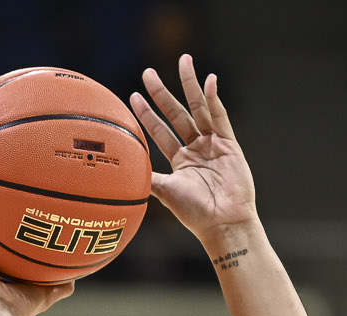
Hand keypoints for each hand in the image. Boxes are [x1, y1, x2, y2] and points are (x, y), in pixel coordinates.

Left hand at [130, 55, 255, 245]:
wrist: (223, 224)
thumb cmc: (195, 214)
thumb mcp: (165, 192)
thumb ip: (146, 178)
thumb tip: (116, 172)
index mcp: (181, 160)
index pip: (160, 131)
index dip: (147, 114)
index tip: (132, 96)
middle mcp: (196, 149)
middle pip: (177, 113)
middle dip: (163, 92)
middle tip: (147, 72)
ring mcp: (214, 145)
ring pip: (199, 108)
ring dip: (191, 84)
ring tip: (184, 60)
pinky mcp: (230, 145)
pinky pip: (220, 117)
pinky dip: (214, 100)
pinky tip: (209, 81)